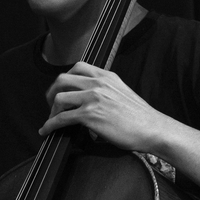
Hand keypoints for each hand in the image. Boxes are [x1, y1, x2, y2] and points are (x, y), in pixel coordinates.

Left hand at [40, 62, 172, 151]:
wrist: (152, 128)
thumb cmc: (140, 117)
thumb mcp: (122, 93)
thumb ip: (105, 91)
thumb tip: (90, 102)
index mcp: (106, 76)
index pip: (77, 68)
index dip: (65, 79)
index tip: (62, 90)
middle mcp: (98, 84)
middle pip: (62, 79)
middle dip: (52, 92)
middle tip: (52, 105)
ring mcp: (93, 98)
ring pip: (59, 97)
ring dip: (51, 110)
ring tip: (51, 120)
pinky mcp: (90, 115)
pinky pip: (61, 118)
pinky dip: (50, 125)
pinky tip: (46, 131)